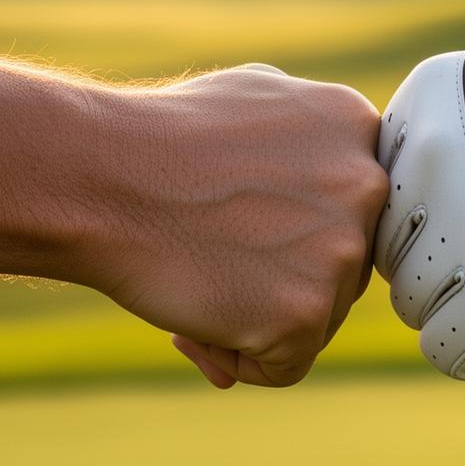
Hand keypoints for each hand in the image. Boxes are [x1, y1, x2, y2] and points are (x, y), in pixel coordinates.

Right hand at [93, 64, 385, 387]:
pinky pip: (282, 366)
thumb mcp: (254, 100)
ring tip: (194, 279)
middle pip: (341, 267)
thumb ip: (308, 138)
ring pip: (316, 320)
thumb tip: (330, 189)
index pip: (349, 208)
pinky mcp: (306, 313)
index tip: (244, 224)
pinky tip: (193, 320)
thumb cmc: (157, 138)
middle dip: (278, 277)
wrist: (99, 177)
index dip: (293, 229)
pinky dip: (236, 359)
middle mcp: (365, 187)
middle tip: (209, 255)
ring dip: (255, 319)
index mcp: (355, 128)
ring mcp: (340, 252)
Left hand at [372, 42, 464, 378]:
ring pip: (411, 301)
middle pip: (390, 246)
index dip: (429, 215)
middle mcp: (434, 156)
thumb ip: (436, 152)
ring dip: (460, 304)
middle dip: (439, 262)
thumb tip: (368, 225)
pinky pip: (444, 348)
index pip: (384, 189)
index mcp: (429, 99)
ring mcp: (463, 224)